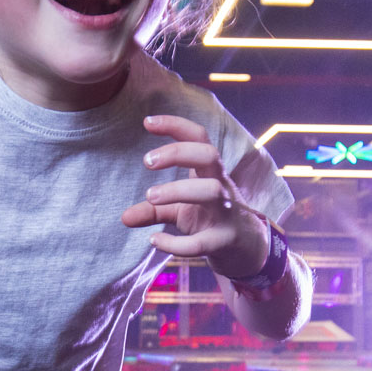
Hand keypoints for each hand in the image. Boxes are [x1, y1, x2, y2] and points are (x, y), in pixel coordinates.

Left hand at [121, 115, 268, 278]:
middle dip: (178, 153)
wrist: (247, 248)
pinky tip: (154, 240)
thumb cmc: (211, 219)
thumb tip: (124, 217)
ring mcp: (227, 212)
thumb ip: (154, 210)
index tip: (147, 122)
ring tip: (150, 197)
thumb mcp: (181, 211)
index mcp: (210, 172)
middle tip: (147, 162)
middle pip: (209, 156)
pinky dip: (177, 243)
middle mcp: (221, 186)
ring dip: (177, 191)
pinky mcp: (226, 240)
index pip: (199, 137)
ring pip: (211, 191)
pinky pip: (204, 242)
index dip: (176, 125)